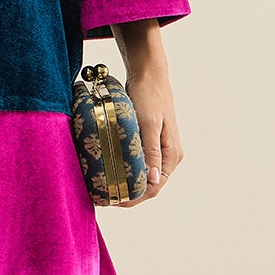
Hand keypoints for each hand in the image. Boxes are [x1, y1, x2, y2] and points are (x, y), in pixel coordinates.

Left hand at [111, 20, 182, 204]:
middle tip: (103, 197)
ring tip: (104, 187)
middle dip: (128, 193)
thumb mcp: (149, 124)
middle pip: (148, 184)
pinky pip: (137, 163)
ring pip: (142, 175)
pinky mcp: (147, 142)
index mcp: (171, 154)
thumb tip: (154, 180)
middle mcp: (167, 155)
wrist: (147, 74)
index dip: (135, 198)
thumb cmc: (149, 96)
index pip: (155, 187)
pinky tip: (109, 170)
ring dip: (125, 182)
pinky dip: (125, 169)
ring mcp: (158, 149)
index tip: (113, 200)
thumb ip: (151, 151)